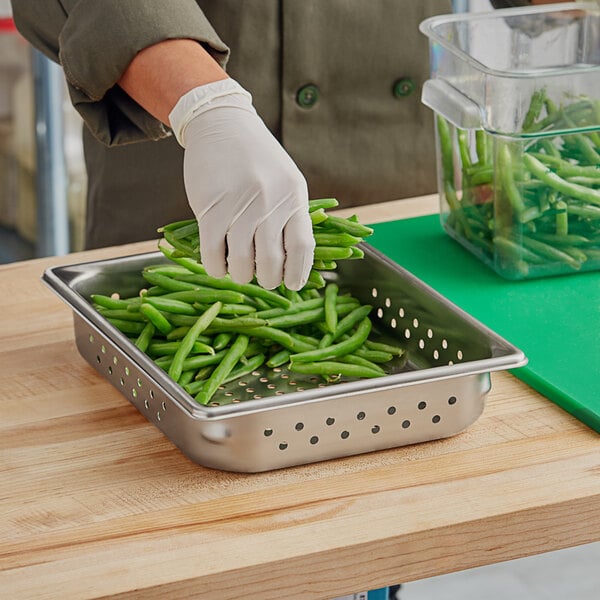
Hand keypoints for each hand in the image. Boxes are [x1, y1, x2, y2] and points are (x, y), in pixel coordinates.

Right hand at [169, 79, 314, 289]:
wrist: (223, 122)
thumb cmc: (258, 158)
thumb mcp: (287, 181)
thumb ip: (291, 216)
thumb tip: (294, 261)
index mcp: (293, 198)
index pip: (302, 248)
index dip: (298, 273)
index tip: (291, 285)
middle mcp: (269, 203)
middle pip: (271, 261)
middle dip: (267, 280)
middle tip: (263, 280)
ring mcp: (239, 206)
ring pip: (241, 261)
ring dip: (241, 276)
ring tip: (240, 272)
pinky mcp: (210, 207)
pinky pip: (213, 252)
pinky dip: (216, 268)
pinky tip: (219, 267)